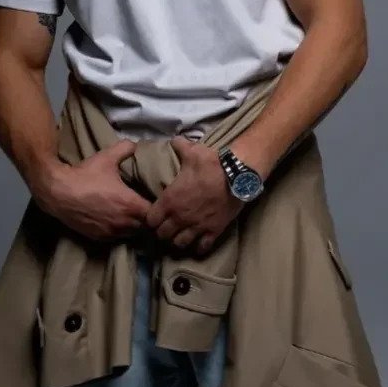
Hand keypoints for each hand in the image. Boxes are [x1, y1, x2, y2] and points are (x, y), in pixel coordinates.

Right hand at [36, 140, 150, 241]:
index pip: (154, 213)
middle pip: (144, 226)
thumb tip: (136, 144)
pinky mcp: (98, 237)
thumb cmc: (85, 175)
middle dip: (146, 217)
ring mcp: (111, 232)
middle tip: (144, 206)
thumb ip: (125, 149)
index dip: (157, 208)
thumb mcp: (106, 158)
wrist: (58, 192)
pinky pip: (116, 238)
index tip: (154, 200)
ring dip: (133, 225)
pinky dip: (118, 231)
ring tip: (130, 214)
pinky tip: (115, 220)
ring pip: (131, 234)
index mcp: (131, 205)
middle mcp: (124, 223)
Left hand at [145, 136, 243, 254]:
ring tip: (181, 235)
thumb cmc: (211, 163)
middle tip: (166, 226)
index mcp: (170, 200)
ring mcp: (197, 226)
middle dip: (163, 232)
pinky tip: (199, 242)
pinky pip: (202, 248)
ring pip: (180, 244)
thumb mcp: (192, 151)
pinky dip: (199, 247)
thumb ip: (179, 146)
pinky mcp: (213, 231)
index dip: (151, 219)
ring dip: (178, 241)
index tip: (156, 215)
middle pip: (163, 235)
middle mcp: (180, 217)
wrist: (236, 175)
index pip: (151, 220)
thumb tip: (174, 139)